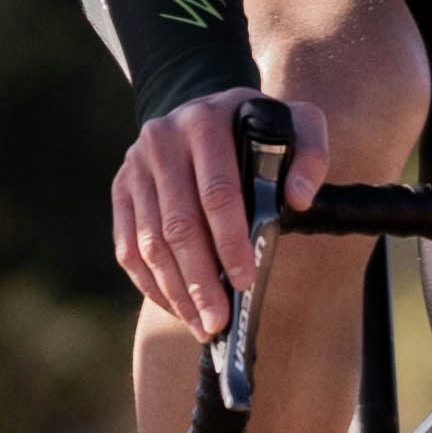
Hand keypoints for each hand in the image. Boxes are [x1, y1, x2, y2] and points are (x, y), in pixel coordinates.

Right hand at [111, 84, 324, 342]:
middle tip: (217, 321)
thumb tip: (297, 199)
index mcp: (204, 122)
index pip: (216, 192)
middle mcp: (161, 141)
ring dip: (174, 290)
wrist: (200, 108)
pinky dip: (149, 283)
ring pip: (149, 241)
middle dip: (199, 280)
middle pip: (177, 224)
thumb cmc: (256, 126)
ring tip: (200, 324)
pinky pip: (128, 246)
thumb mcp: (295, 121)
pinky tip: (175, 307)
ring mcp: (135, 166)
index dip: (230, 241)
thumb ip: (310, 154)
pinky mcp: (121, 189)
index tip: (245, 281)